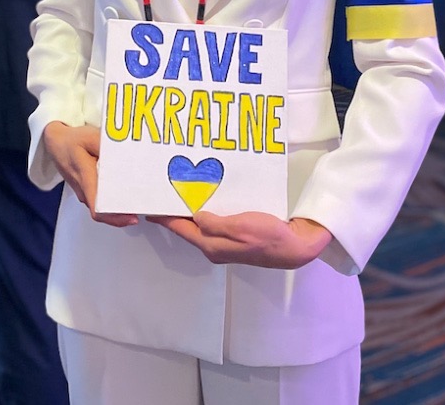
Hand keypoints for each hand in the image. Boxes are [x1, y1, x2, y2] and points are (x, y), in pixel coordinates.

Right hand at [42, 122, 137, 226]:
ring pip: (102, 207)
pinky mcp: (86, 190)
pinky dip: (113, 200)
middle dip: (123, 214)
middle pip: (103, 211)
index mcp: (85, 178)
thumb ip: (107, 146)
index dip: (115, 217)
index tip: (131, 217)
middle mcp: (84, 190)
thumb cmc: (72, 141)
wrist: (56, 143)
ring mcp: (84, 192)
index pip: (97, 208)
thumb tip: (124, 153)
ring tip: (138, 203)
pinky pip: (100, 200)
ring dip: (118, 208)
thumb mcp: (90, 137)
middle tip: (143, 209)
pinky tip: (126, 194)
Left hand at [146, 212, 331, 269]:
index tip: (151, 207)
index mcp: (211, 246)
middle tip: (164, 196)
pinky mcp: (235, 240)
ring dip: (189, 214)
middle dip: (175, 215)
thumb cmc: (268, 236)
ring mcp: (224, 245)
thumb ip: (214, 224)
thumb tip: (194, 217)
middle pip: (188, 230)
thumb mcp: (240, 227)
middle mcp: (214, 248)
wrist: (294, 247)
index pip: (181, 230)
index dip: (165, 218)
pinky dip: (204, 215)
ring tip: (180, 196)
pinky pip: (213, 226)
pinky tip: (207, 203)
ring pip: (200, 228)